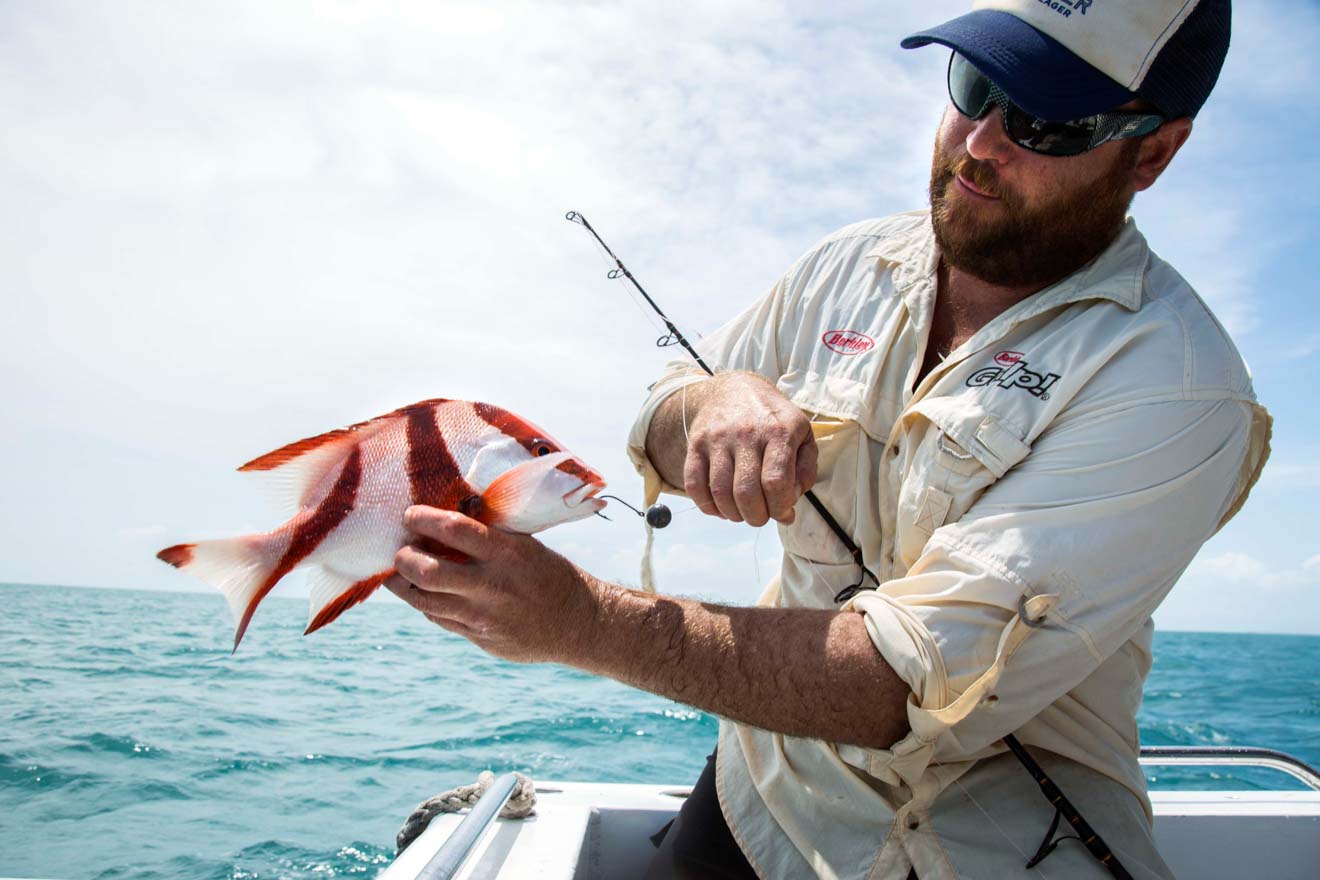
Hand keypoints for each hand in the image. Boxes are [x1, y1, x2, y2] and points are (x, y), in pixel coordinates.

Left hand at [385, 506, 601, 663]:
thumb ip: (489, 536)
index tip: (410, 515)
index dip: (423, 519)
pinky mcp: (480, 639)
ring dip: (403, 585)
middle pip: (427, 571)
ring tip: (398, 573)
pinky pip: (439, 619)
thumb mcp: (526, 545)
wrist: (578, 623)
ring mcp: (483, 617)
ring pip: (424, 601)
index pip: (453, 529)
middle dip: (403, 557)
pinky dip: (425, 604)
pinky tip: (424, 593)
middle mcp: (491, 586)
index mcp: (506, 553)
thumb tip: (446, 517)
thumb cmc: (549, 574)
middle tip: (400, 549)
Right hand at [684, 372, 816, 525]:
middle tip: (761, 516)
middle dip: (756, 517)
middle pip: (746, 493)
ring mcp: (717, 438)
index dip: (779, 508)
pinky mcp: (696, 443)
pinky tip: (720, 507)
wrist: (734, 389)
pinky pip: (694, 484)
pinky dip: (707, 506)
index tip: (783, 513)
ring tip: (742, 513)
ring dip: (733, 515)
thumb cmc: (773, 419)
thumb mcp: (802, 435)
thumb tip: (789, 504)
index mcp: (779, 431)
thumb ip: (805, 470)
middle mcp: (746, 433)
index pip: (775, 482)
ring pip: (720, 493)